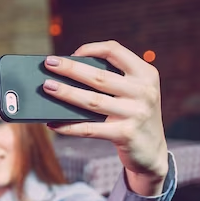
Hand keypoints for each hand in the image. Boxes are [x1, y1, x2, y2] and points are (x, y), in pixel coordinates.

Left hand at [43, 40, 168, 194]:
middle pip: (99, 77)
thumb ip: (112, 81)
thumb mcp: (133, 93)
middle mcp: (144, 92)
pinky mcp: (125, 134)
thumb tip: (68, 76)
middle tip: (48, 63)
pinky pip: (89, 129)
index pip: (116, 51)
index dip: (92, 48)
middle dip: (70, 68)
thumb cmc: (134, 115)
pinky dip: (68, 127)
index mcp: (145, 74)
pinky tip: (52, 124)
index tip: (72, 53)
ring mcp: (136, 113)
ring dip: (66, 93)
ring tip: (47, 87)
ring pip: (92, 100)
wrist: (152, 151)